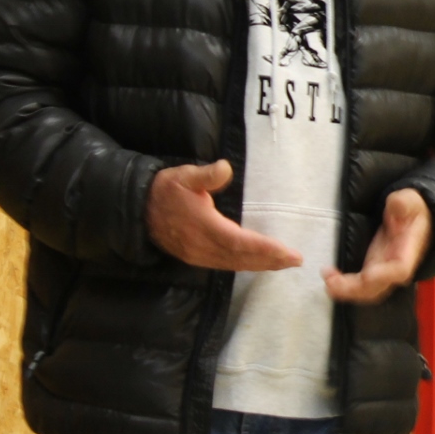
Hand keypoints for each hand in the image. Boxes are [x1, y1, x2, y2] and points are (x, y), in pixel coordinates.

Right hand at [147, 161, 302, 271]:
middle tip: (296, 260)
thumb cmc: (166, 190)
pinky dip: (245, 265)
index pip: (240, 242)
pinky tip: (259, 263)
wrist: (138, 209)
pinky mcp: (196, 257)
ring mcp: (199, 255)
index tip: (288, 252)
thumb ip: (206, 175)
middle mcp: (203, 246)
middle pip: (242, 258)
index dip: (265, 249)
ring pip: (235, 264)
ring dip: (261, 265)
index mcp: (203, 227)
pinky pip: (226, 265)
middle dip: (270, 260)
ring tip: (284, 263)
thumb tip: (225, 168)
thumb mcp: (184, 176)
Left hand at [324, 189, 429, 303]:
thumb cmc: (413, 209)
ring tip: (328, 282)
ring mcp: (384, 270)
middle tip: (332, 281)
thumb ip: (403, 203)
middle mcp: (397, 266)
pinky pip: (360, 285)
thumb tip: (396, 204)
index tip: (366, 275)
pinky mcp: (374, 269)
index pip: (400, 269)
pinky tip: (331, 279)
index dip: (384, 276)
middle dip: (354, 289)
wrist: (416, 218)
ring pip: (368, 291)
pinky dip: (344, 287)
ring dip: (346, 292)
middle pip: (379, 287)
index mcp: (409, 250)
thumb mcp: (410, 200)